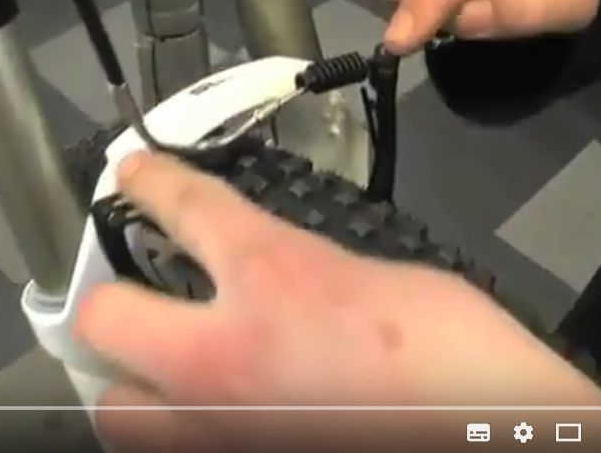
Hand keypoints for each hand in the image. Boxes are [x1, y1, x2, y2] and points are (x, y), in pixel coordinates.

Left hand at [75, 151, 600, 450]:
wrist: (495, 433)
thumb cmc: (458, 354)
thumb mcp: (379, 280)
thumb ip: (306, 272)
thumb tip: (278, 279)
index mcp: (272, 278)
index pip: (184, 207)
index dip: (152, 183)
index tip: (135, 174)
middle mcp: (222, 359)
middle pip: (105, 319)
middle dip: (116, 306)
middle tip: (143, 303)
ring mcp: (218, 428)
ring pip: (117, 412)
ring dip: (134, 387)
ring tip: (166, 377)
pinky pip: (173, 446)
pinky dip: (182, 430)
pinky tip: (219, 420)